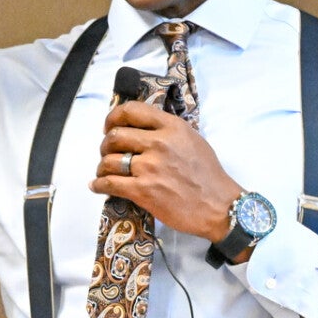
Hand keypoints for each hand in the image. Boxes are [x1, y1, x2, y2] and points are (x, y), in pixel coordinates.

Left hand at [91, 101, 244, 248]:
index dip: (113, 117)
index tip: (109, 126)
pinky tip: (97, 186)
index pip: (131, 111)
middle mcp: (158, 143)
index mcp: (171, 127)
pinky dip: (99, 185)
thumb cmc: (209, 175)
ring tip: (104, 171)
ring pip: (108, 160)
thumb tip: (144, 128)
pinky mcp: (143, 191)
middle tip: (107, 152)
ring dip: (101, 166)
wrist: (219, 206)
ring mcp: (149, 168)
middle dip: (105, 145)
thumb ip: (169, 131)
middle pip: (115, 136)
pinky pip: (109, 183)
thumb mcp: (193, 140)